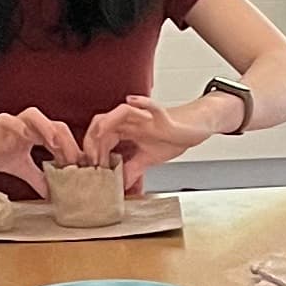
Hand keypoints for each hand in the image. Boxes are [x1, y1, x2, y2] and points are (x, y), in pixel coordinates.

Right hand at [0, 109, 79, 185]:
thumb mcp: (19, 168)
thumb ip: (37, 178)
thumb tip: (49, 194)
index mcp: (37, 134)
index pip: (62, 140)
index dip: (73, 153)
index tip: (82, 170)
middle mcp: (31, 125)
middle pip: (57, 127)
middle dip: (69, 143)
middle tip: (77, 162)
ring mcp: (17, 122)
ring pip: (39, 117)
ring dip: (49, 129)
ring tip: (57, 145)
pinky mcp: (2, 122)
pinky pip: (13, 120)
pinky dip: (22, 126)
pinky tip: (28, 137)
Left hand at [80, 95, 212, 184]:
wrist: (193, 128)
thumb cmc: (172, 137)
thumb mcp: (148, 158)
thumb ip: (133, 169)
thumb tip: (121, 185)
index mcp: (126, 130)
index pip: (101, 136)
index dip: (93, 150)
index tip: (92, 166)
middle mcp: (132, 121)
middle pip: (104, 121)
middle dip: (93, 138)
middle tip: (92, 157)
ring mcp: (146, 117)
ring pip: (121, 112)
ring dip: (108, 122)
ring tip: (100, 133)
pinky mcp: (162, 116)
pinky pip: (151, 105)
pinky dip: (141, 102)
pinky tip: (132, 101)